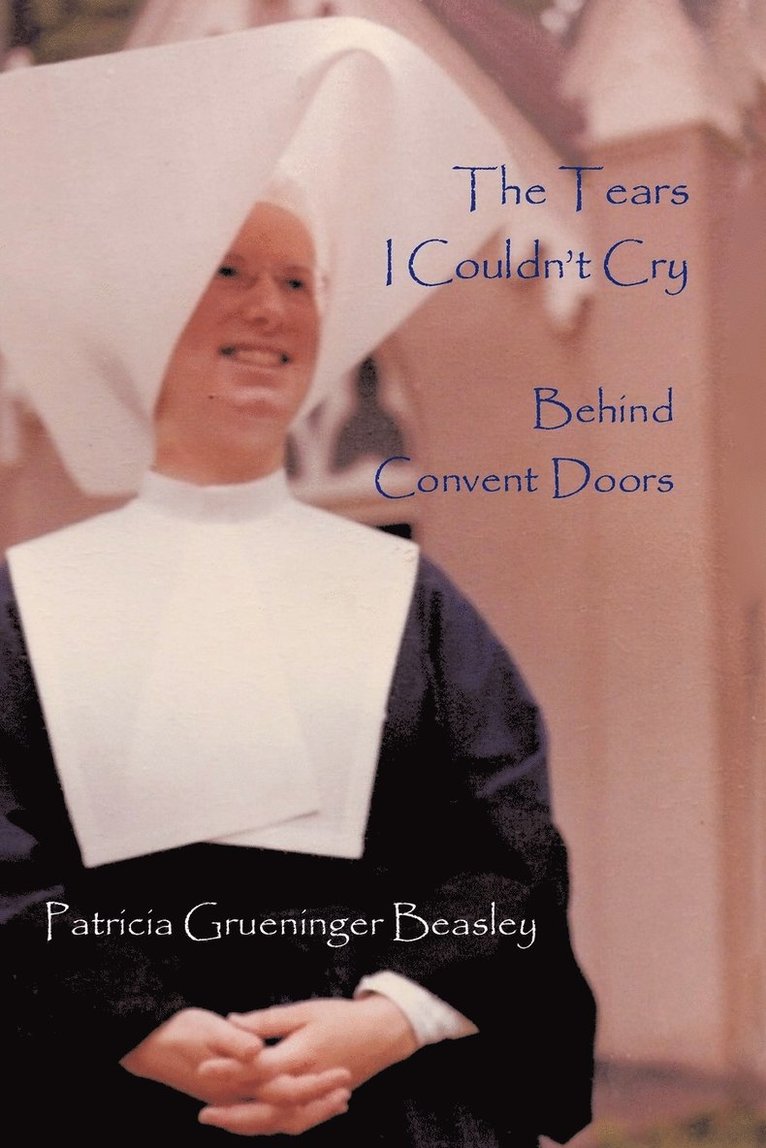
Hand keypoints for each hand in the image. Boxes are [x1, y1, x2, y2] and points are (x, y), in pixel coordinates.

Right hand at [119, 1007, 350, 1119]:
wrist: (148, 1046)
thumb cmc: (178, 1032)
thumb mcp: (208, 1029)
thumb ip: (236, 1042)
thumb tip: (260, 1051)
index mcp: (236, 1082)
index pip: (285, 1092)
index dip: (316, 1087)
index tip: (342, 1076)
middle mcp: (236, 1099)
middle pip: (285, 1115)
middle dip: (318, 1107)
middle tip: (346, 1093)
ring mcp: (233, 1102)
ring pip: (277, 1119)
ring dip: (307, 1111)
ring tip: (336, 1100)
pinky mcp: (230, 1097)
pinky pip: (266, 1112)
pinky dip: (288, 1108)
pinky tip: (301, 1095)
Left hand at [197, 996, 417, 1134]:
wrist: (382, 1034)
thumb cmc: (342, 1017)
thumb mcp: (304, 1011)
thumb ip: (267, 1021)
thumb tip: (232, 1021)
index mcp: (299, 1057)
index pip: (256, 1068)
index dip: (228, 1068)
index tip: (202, 1067)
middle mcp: (305, 1084)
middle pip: (263, 1108)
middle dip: (232, 1113)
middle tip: (203, 1114)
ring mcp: (314, 1099)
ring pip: (277, 1122)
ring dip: (248, 1125)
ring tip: (222, 1121)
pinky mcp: (319, 1104)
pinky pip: (292, 1122)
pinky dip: (272, 1125)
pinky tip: (254, 1123)